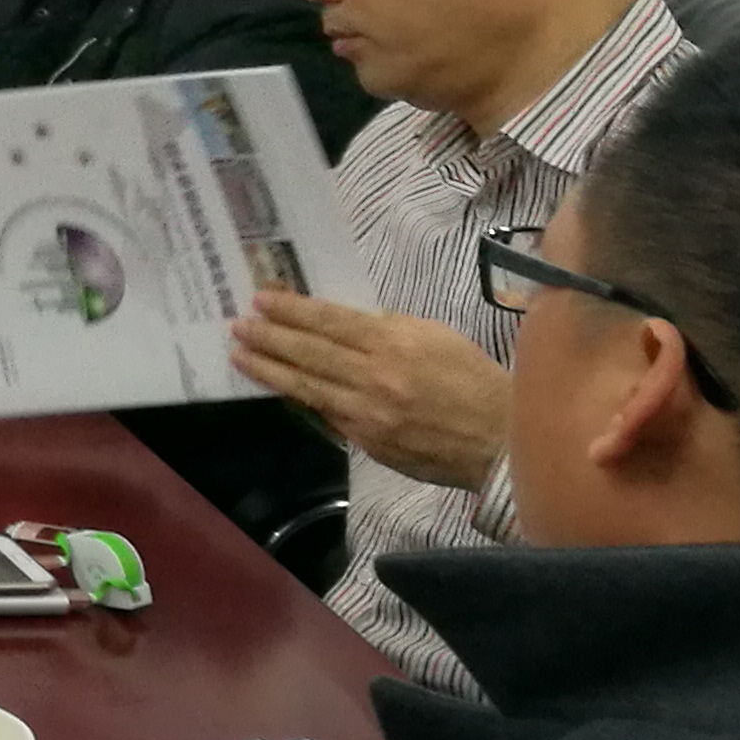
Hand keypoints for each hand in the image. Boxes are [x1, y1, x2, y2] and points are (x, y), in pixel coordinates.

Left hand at [230, 295, 513, 486]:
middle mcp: (375, 376)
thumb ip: (390, 328)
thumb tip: (346, 322)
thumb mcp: (437, 337)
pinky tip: (278, 388)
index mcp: (395, 343)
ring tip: (239, 354)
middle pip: (311, 352)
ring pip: (308, 386)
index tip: (262, 299)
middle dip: (270, 337)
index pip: (330, 322)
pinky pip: (326, 415)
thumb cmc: (473, 380)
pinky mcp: (368, 441)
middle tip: (239, 325)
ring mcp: (368, 412)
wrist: (501, 440)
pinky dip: (300, 399)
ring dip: (270, 369)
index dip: (293, 310)